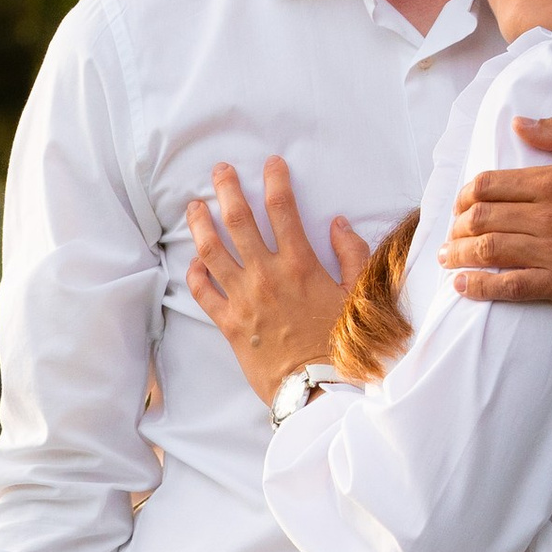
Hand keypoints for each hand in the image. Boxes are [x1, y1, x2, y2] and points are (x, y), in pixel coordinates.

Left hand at [184, 156, 372, 405]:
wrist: (315, 388)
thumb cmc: (340, 345)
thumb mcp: (357, 296)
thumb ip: (351, 255)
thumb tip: (338, 223)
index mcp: (300, 265)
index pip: (282, 209)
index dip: (275, 180)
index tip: (271, 163)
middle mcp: (266, 275)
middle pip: (238, 220)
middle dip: (227, 189)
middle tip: (220, 170)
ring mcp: (243, 299)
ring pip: (212, 250)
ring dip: (201, 223)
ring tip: (194, 206)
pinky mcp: (228, 324)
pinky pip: (203, 292)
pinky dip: (196, 272)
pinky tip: (195, 260)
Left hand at [441, 115, 551, 306]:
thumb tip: (519, 124)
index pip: (490, 184)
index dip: (468, 193)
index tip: (464, 202)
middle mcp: (546, 215)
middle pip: (480, 218)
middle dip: (458, 225)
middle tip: (451, 232)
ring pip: (487, 250)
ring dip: (458, 254)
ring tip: (447, 258)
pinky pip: (509, 286)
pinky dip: (479, 286)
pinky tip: (462, 286)